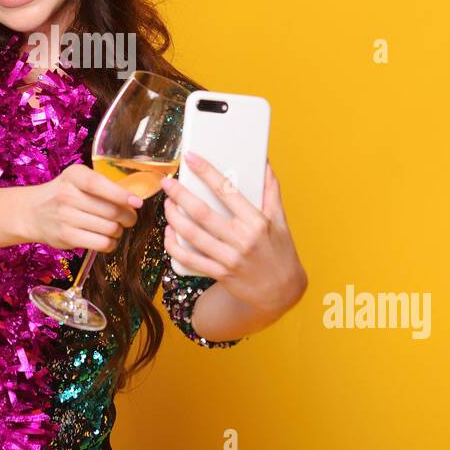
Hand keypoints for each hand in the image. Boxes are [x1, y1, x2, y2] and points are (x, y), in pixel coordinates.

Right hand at [19, 163, 142, 253]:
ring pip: (109, 228)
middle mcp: (67, 195)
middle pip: (110, 210)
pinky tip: (108, 239)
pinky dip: (111, 243)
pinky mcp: (66, 237)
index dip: (121, 195)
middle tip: (130, 218)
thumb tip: (134, 198)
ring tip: (116, 228)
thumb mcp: (77, 179)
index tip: (137, 202)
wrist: (33, 212)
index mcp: (74, 176)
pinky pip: (100, 243)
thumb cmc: (63, 193)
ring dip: (119, 230)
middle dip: (128, 216)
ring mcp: (66, 217)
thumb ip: (102, 184)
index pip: (99, 184)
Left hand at [160, 152, 306, 318]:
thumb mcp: (281, 220)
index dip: (206, 171)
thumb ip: (271, 190)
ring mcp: (229, 258)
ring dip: (173, 217)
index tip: (191, 157)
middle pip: (202, 212)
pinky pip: (190, 259)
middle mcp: (242, 239)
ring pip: (192, 235)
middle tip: (167, 182)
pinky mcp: (220, 274)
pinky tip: (169, 233)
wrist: (282, 292)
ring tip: (167, 204)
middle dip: (180, 194)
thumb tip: (264, 163)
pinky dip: (174, 246)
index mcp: (256, 221)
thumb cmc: (281, 251)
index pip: (227, 190)